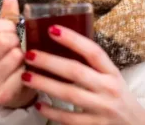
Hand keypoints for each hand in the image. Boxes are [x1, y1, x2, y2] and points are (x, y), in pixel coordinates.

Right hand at [0, 0, 35, 107]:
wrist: (18, 87)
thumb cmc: (12, 57)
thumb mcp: (9, 35)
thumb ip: (9, 16)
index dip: (8, 26)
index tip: (15, 30)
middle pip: (1, 40)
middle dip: (17, 40)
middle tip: (21, 45)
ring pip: (13, 56)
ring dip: (25, 55)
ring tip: (25, 59)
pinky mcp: (0, 94)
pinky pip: (21, 75)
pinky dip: (29, 71)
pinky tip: (27, 72)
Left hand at [22, 25, 144, 124]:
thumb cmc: (118, 94)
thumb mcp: (111, 76)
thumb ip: (93, 64)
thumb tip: (64, 45)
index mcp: (112, 72)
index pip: (93, 51)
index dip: (73, 39)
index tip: (52, 29)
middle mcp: (108, 88)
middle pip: (76, 72)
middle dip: (50, 62)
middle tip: (30, 54)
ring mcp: (102, 109)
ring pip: (69, 95)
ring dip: (45, 84)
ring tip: (27, 76)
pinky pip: (69, 120)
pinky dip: (52, 112)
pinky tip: (38, 104)